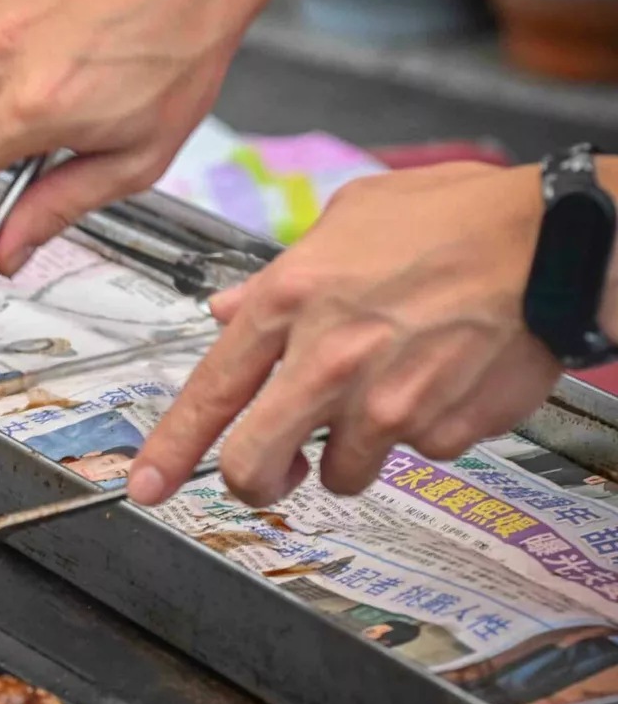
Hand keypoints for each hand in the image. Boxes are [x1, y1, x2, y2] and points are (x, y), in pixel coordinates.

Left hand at [129, 164, 560, 507]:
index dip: (169, 450)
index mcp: (290, 300)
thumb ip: (277, 277)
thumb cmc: (456, 218)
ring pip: (340, 473)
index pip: (209, 392)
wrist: (557, 242)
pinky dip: (422, 431)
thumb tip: (228, 311)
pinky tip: (443, 380)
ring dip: (352, 452)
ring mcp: (387, 404)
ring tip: (386, 395)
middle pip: (255, 464)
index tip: (145, 485)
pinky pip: (415, 454)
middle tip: (270, 472)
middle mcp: (329, 359)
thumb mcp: (346, 220)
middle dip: (254, 481)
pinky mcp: (442, 431)